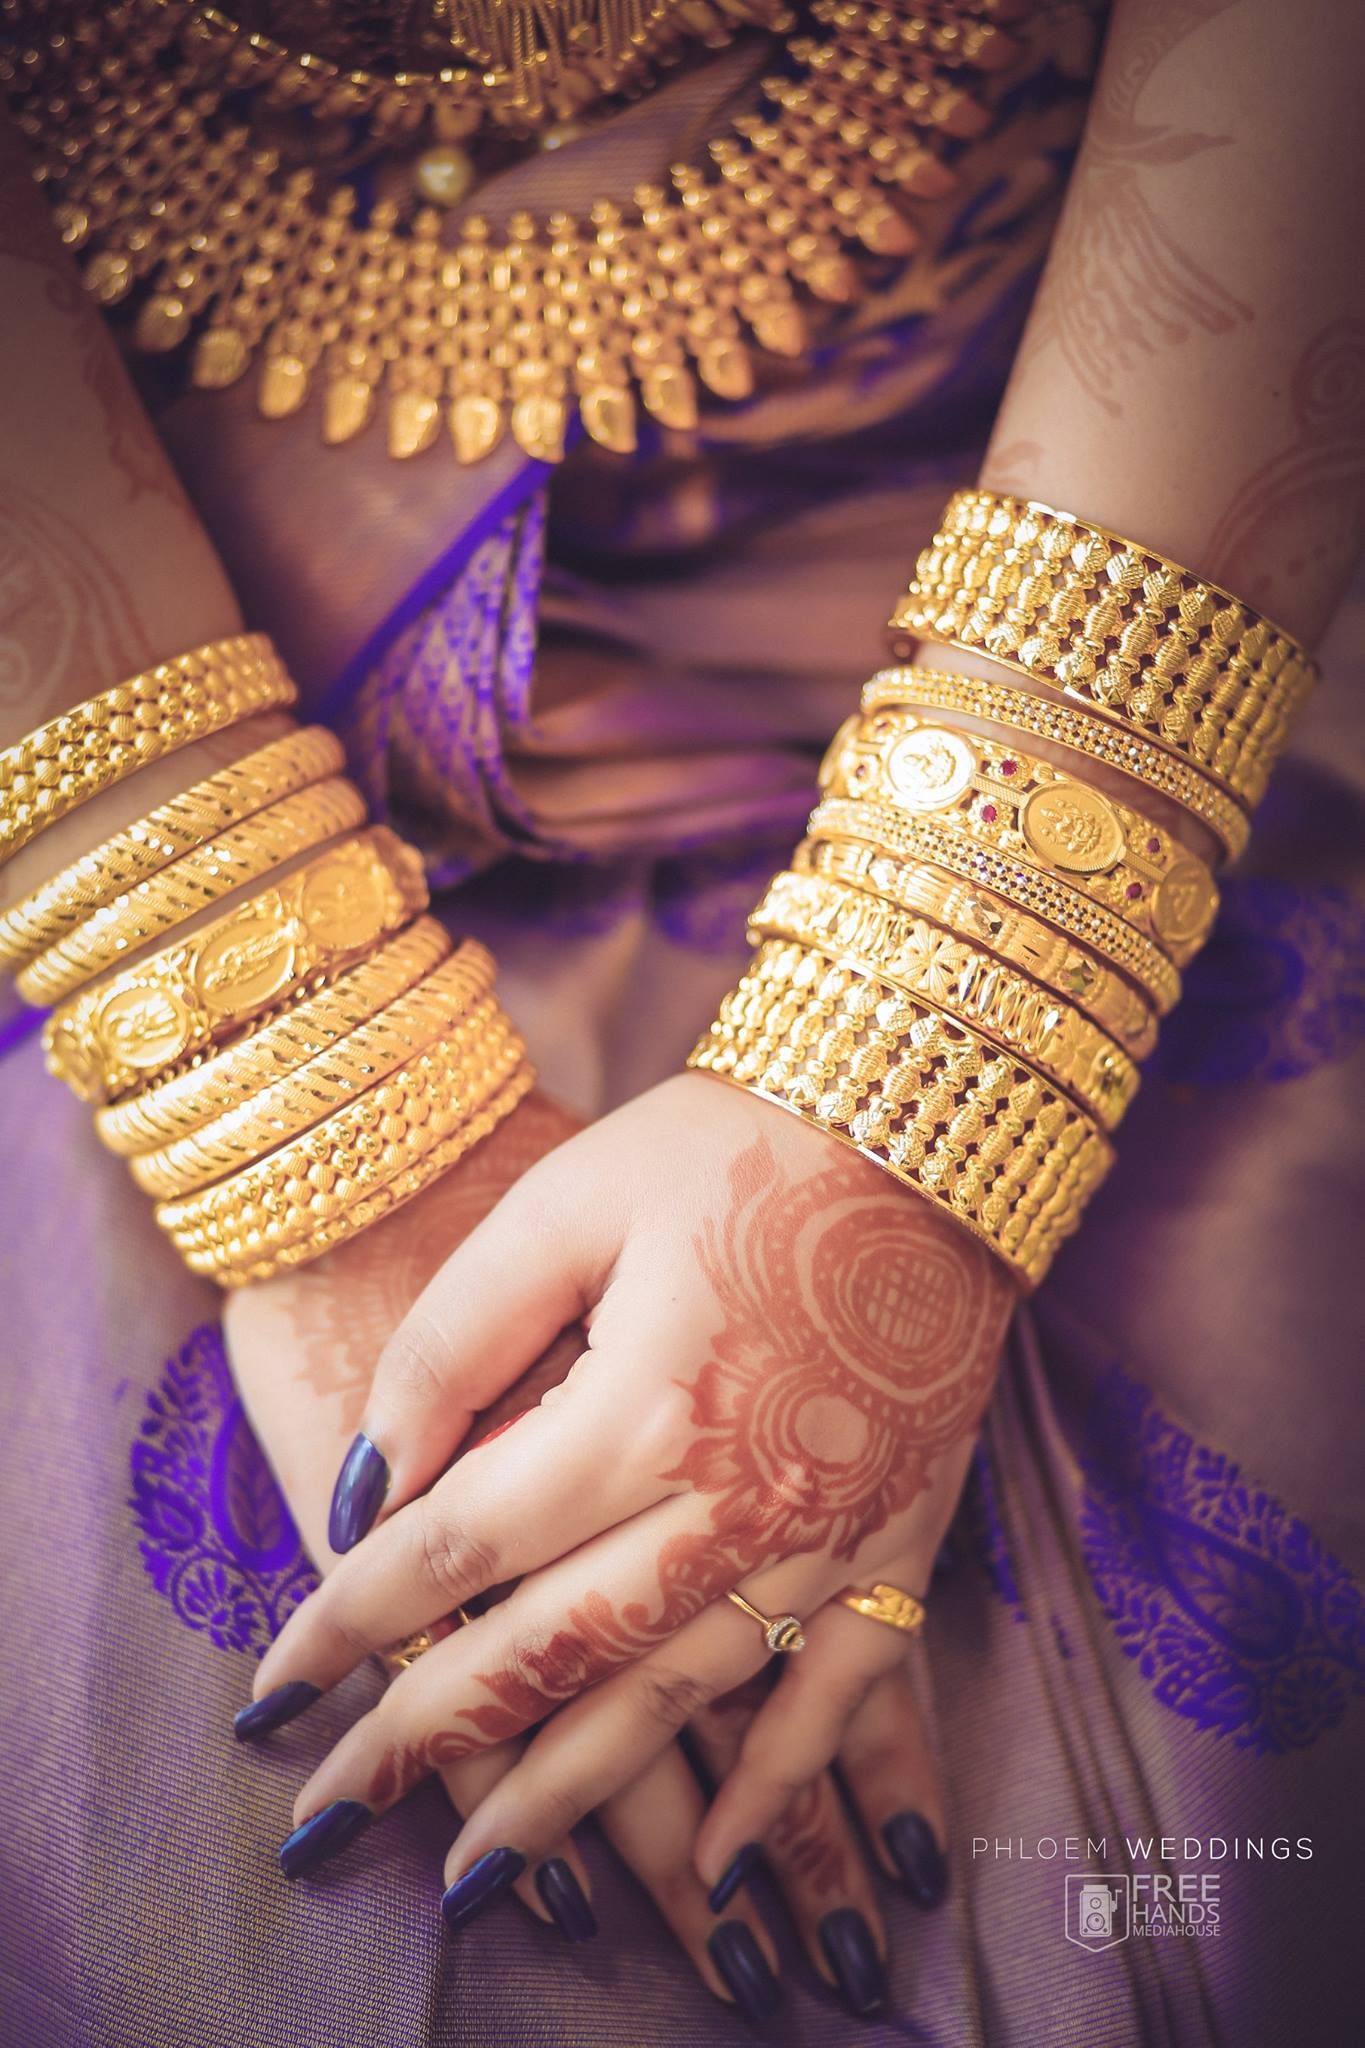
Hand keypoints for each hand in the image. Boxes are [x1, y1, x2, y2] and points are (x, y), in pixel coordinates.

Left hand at [245, 1072, 1012, 1870]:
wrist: (928, 1126)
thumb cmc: (731, 1148)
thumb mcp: (566, 1205)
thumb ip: (454, 1344)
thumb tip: (365, 1485)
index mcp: (638, 1406)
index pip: (460, 1546)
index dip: (352, 1620)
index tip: (274, 1687)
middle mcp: (732, 1500)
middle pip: (551, 1652)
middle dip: (427, 1738)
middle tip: (328, 1813)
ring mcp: (825, 1535)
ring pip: (675, 1701)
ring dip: (572, 1797)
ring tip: (479, 1877)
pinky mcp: (899, 1540)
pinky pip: (836, 1697)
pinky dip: (777, 1792)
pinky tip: (715, 1867)